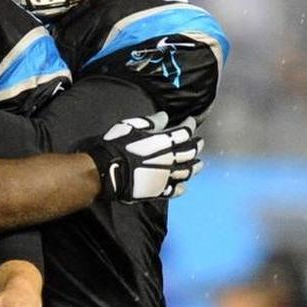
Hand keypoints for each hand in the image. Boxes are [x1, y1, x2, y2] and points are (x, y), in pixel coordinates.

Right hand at [84, 112, 202, 202]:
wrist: (106, 170)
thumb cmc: (116, 146)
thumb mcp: (131, 126)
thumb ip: (151, 121)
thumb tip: (164, 116)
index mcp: (164, 142)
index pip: (185, 131)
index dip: (190, 125)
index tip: (191, 121)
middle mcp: (170, 159)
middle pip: (191, 152)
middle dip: (197, 146)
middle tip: (200, 142)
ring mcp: (166, 176)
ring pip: (188, 172)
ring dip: (195, 167)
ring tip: (199, 164)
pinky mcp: (158, 190)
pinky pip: (174, 190)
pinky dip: (181, 188)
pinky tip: (183, 186)